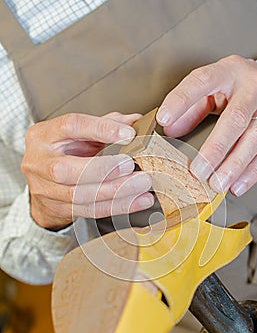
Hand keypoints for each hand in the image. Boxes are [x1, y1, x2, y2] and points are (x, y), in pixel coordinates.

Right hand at [21, 112, 153, 229]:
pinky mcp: (59, 209)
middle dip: (104, 168)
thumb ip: (107, 124)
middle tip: (131, 164)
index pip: (71, 127)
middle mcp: (39, 162)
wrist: (43, 181)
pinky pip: (91, 210)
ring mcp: (45, 189)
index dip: (100, 129)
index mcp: (44, 135)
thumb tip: (135, 121)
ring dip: (116, 191)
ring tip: (141, 183)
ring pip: (80, 194)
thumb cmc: (64, 151)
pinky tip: (139, 200)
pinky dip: (119, 206)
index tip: (128, 134)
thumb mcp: (81, 132)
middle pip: (67, 169)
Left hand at [157, 55, 256, 195]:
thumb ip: (191, 106)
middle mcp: (254, 87)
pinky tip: (236, 185)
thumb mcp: (214, 86)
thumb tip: (170, 128)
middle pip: (235, 119)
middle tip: (198, 171)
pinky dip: (252, 173)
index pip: (203, 82)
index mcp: (230, 72)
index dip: (181, 100)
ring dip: (234, 166)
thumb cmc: (240, 86)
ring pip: (255, 139)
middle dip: (215, 148)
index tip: (164, 119)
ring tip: (216, 183)